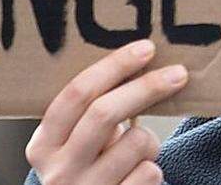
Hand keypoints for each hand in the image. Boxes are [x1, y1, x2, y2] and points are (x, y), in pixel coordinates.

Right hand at [26, 40, 188, 184]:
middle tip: (178, 73)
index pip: (75, 94)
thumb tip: (139, 59)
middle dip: (145, 87)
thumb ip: (91, 112)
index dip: (113, 67)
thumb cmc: (90, 169)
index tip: (145, 48)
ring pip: (136, 142)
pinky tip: (137, 177)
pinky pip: (150, 171)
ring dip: (150, 140)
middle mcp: (57, 171)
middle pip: (104, 113)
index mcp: (43, 145)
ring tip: (138, 153)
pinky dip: (153, 169)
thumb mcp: (77, 143)